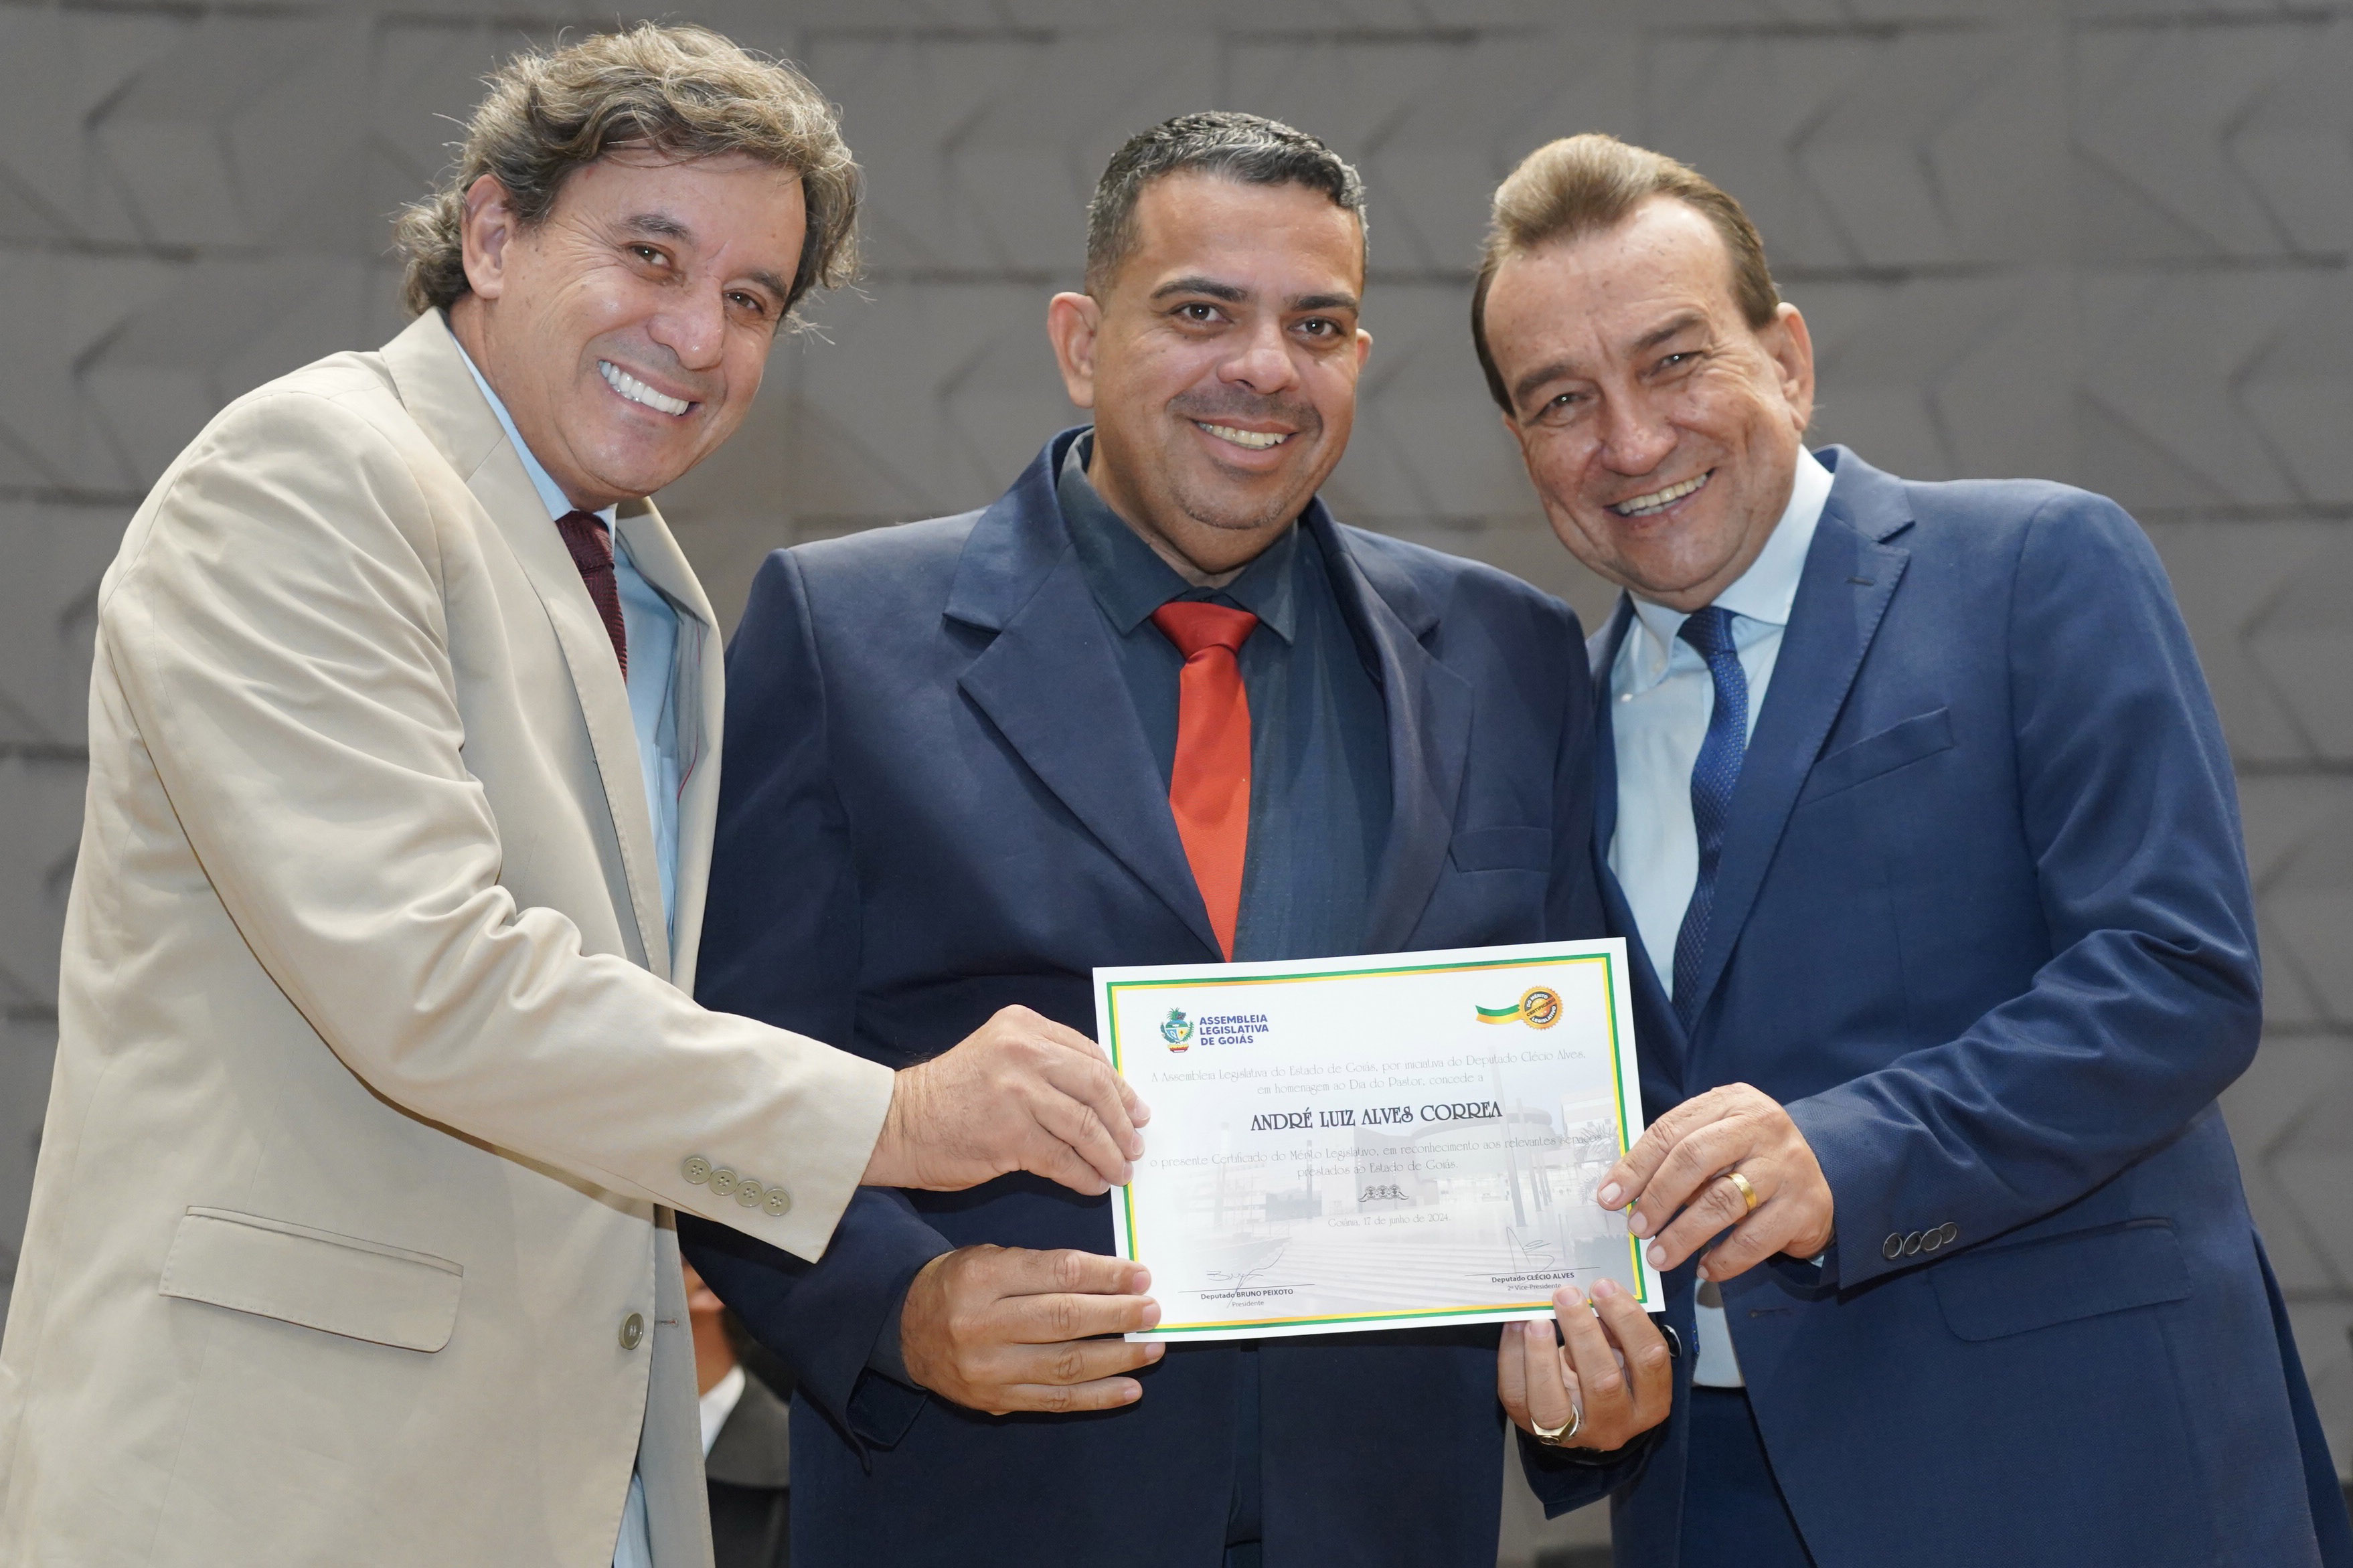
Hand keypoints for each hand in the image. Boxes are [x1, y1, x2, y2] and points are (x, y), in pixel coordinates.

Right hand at [861, 1006, 1149, 1194]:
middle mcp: (1024, 1050)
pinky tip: (1092, 1184)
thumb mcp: (999, 1057)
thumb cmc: (950, 1096)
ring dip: (1110, 1154)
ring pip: (1086, 1125)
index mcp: (1024, 1025)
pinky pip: (1064, 1158)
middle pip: (1097, 1086)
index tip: (1135, 1110)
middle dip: (1124, 1121)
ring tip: (1120, 1171)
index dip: (1120, 1087)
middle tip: (1135, 1145)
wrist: (896, 1124)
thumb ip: (1046, 1065)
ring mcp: (1018, 1091)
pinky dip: (1084, 1174)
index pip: (1090, 1054)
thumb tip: (1106, 1101)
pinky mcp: (1011, 1134)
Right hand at [900, 1245, 1164, 1415]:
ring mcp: (989, 1370)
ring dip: (1118, 1358)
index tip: (1141, 1275)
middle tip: (1153, 1311)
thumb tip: (1113, 1280)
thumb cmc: (960, 1285)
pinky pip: (1055, 1401)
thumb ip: (1044, 1267)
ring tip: (1152, 1348)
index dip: (1105, 1275)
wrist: (906, 1329)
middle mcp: (982, 1325)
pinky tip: (1130, 1387)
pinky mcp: (995, 1400)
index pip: (1057, 1273)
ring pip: (1065, 1365)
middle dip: (1118, 1316)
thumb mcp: (990, 1258)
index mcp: (982, 1277)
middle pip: (1064, 1319)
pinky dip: (1098, 1396)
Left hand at [1497, 1279, 1671, 1451]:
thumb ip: (1614, 1330)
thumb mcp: (1621, 1352)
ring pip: (1554, 1402)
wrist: (1578, 1412)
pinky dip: (1513, 1355)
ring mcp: (1574, 1434)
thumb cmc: (1605, 1368)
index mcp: (1650, 1402)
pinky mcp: (1533, 1428)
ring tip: (1537, 1319)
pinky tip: (1515, 1325)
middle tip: (1567, 1295)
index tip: (1604, 1286)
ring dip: (1543, 1354)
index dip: (1628, 1320)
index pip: (1649, 1360)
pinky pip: (1518, 1394)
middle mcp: (1616, 1425)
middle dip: (1583, 1332)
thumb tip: (1590, 1295)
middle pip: (1603, 1382)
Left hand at [1597, 1083, 1832, 1281]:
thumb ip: (1676, 1154)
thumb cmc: (1750, 1156)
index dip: (1635, 1166)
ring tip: (1659, 1256)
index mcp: (1730, 1102)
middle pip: (1695, 1158)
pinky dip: (1724, 1259)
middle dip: (1658, 1197)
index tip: (1609, 1197)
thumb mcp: (1716, 1138)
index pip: (1671, 1130)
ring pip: (1724, 1200)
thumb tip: (1622, 1192)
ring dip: (1684, 1234)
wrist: (1823, 1174)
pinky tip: (1704, 1268)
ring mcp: (1786, 1166)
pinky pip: (1755, 1238)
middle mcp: (1761, 1127)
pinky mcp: (1804, 1206)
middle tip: (1636, 1228)